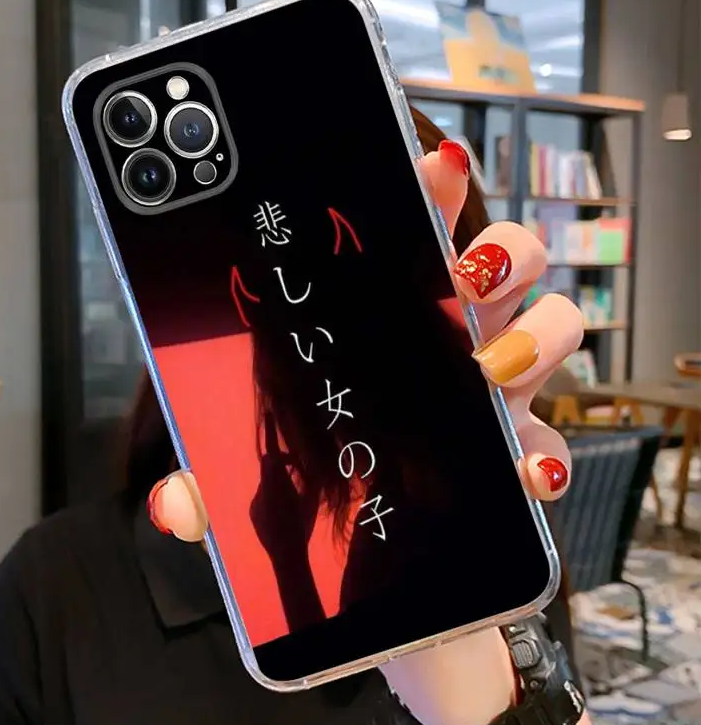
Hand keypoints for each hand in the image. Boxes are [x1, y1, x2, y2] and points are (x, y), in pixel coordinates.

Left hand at [148, 141, 585, 724]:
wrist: (376, 560)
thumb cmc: (320, 481)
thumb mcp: (258, 475)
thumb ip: (215, 484)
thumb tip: (167, 507)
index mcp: (389, 316)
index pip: (419, 229)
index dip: (433, 188)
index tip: (433, 164)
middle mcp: (452, 335)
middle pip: (507, 256)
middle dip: (500, 248)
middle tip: (461, 274)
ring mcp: (493, 386)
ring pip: (552, 321)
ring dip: (533, 334)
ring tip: (486, 368)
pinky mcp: (519, 447)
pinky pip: (557, 433)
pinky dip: (548, 446)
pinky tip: (520, 468)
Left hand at [249, 413, 318, 562]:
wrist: (285, 555)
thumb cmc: (302, 525)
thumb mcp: (311, 499)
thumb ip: (311, 478)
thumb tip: (313, 463)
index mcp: (278, 482)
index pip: (274, 450)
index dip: (271, 431)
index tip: (269, 412)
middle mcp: (263, 488)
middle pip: (272, 466)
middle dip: (284, 463)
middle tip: (299, 468)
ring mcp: (256, 500)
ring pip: (269, 483)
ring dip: (281, 485)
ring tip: (294, 502)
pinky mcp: (253, 511)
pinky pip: (264, 497)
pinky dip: (275, 499)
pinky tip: (284, 515)